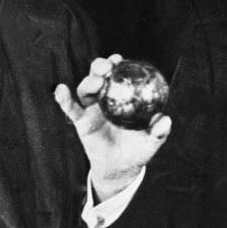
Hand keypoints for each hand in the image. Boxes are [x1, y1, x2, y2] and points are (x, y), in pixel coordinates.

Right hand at [55, 54, 170, 199]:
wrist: (121, 167)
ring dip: (88, 82)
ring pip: (85, 89)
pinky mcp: (81, 121)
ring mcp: (92, 109)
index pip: (119, 75)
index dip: (118, 64)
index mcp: (123, 97)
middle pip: (99, 76)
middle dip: (100, 66)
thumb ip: (159, 131)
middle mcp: (106, 98)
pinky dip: (63, 98)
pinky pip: (70, 108)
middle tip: (107, 67)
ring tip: (96, 83)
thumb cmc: (138, 149)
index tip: (119, 59)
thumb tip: (165, 120)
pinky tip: (61, 89)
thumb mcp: (151, 140)